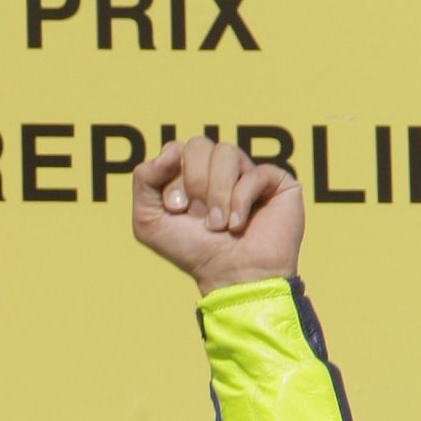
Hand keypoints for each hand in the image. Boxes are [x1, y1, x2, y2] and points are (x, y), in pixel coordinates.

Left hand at [131, 136, 303, 294]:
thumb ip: (144, 180)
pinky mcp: (277, 182)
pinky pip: (255, 172)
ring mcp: (248, 173)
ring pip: (226, 152)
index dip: (172, 178)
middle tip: (198, 216)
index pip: (176, 149)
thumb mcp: (148, 220)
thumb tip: (171, 149)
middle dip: (194, 184)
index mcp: (189, 172)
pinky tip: (238, 226)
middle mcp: (219, 169)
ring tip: (218, 224)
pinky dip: (241, 201)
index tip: (175, 209)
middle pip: (199, 145)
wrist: (229, 275)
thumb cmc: (191, 250)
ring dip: (216, 194)